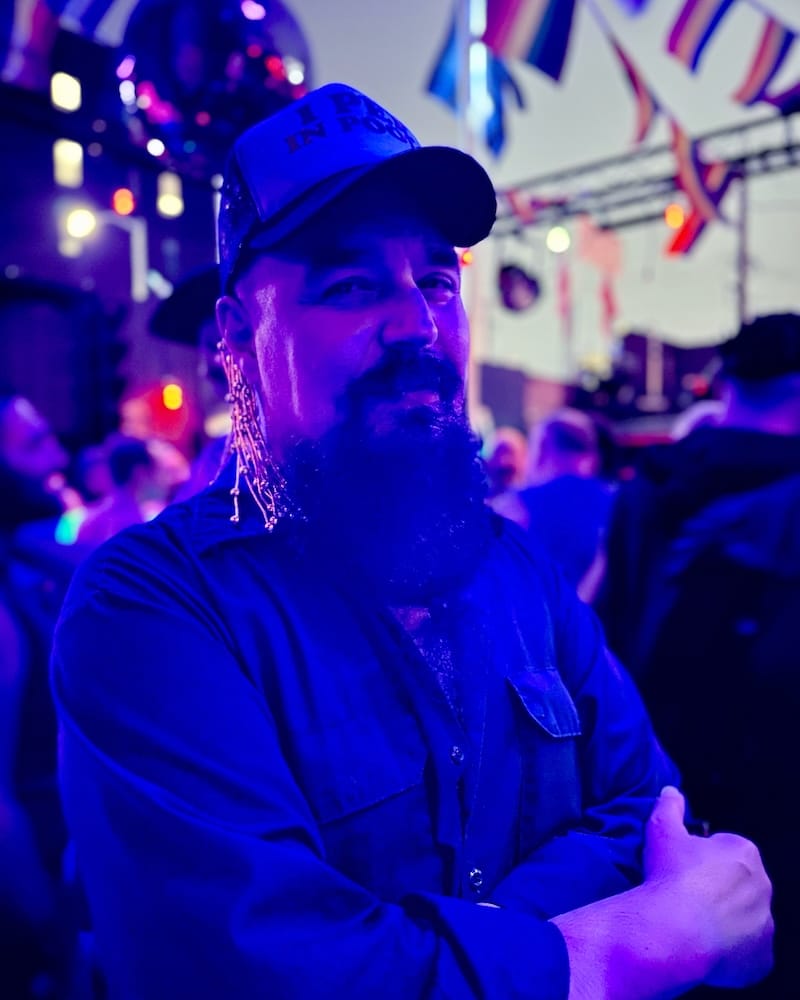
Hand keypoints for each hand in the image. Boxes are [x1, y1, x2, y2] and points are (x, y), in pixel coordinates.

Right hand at [644, 786, 773, 988]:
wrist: (674, 931)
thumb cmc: (670, 876)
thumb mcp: (662, 830)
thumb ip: (669, 807)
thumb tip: (671, 791)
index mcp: (744, 852)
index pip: (725, 850)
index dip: (701, 858)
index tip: (682, 869)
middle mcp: (763, 886)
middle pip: (739, 884)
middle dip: (718, 888)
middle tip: (686, 895)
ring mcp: (765, 924)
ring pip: (745, 918)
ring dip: (725, 919)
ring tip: (693, 923)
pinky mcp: (762, 957)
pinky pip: (748, 952)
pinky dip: (732, 951)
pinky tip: (706, 947)